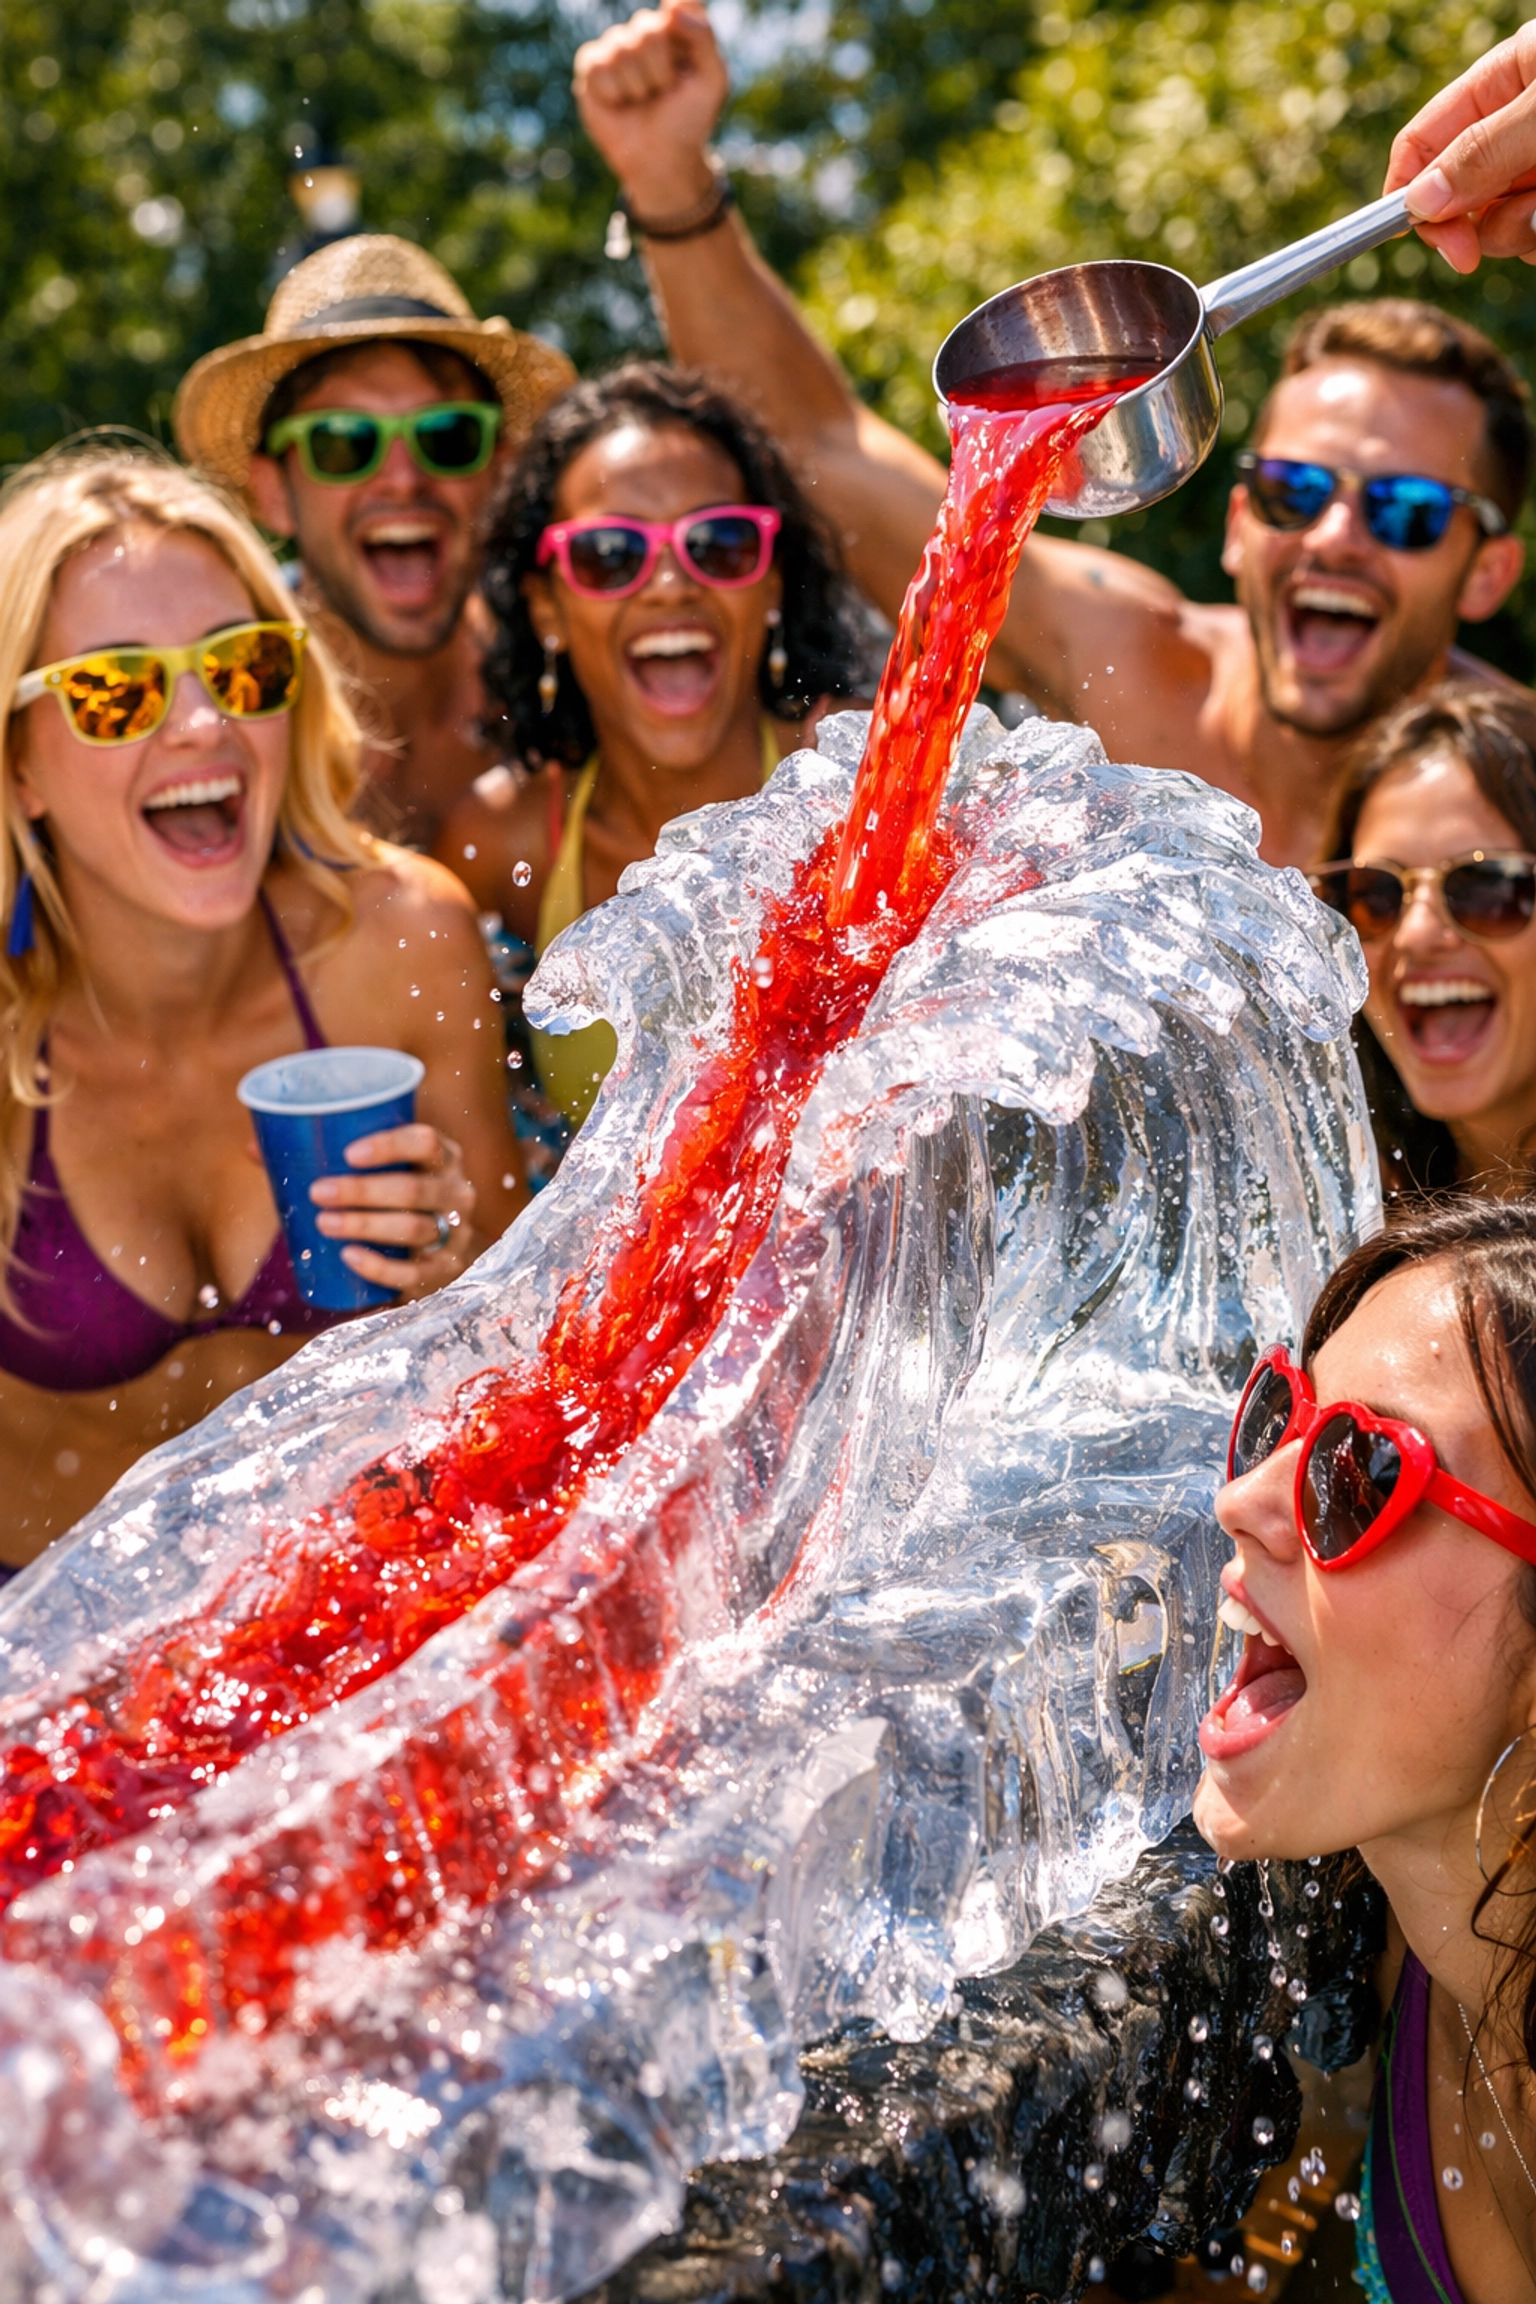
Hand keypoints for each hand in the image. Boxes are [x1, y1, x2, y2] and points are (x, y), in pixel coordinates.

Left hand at [310, 1122, 477, 1300]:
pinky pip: (412, 1272)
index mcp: (445, 1159)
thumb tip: (260, 1146)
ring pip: (412, 1228)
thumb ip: (339, 1155)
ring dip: (364, 1225)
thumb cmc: (400, 1197)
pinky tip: (349, 1256)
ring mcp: (455, 1234)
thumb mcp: (390, 1169)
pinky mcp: (444, 1270)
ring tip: (324, 1222)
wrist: (440, 1251)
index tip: (348, 1155)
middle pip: (413, 1189)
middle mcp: (457, 1193)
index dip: (389, 1146)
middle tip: (318, 1192)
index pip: (426, 1142)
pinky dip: (378, 1266)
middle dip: (361, 1191)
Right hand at [574, 0, 727, 215]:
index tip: (679, 47)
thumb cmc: (688, 119)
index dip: (676, 23)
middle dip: (660, 70)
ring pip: (621, 49)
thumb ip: (703, 36)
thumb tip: (670, 6)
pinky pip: (598, 67)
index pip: (676, 6)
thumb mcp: (712, 80)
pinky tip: (620, 104)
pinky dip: (614, 93)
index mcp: (675, 28)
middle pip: (647, 28)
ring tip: (643, 100)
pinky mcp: (591, 68)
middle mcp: (644, 32)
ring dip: (638, 86)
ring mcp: (615, 47)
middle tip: (663, 92)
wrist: (662, 159)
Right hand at [1386, 24, 1535, 270]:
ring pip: (1499, 227)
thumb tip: (1417, 202)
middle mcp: (1517, 127)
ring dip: (1519, 233)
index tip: (1421, 234)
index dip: (1408, 190)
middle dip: (1474, 224)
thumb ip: (1484, 151)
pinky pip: (1532, 239)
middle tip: (1488, 246)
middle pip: (1456, 197)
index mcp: (1504, 81)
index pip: (1424, 142)